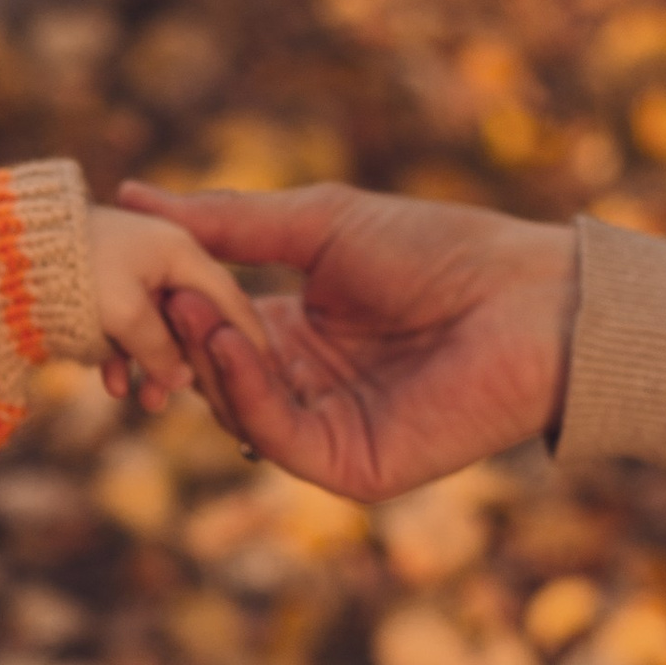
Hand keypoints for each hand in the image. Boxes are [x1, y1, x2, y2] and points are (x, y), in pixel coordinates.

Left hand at [87, 204, 269, 416]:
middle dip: (186, 364)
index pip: (230, 299)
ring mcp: (129, 269)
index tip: (268, 375)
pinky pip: (123, 327)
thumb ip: (160, 350)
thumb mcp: (126, 315)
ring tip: (142, 402)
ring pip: (154, 328)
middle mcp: (159, 255)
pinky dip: (119, 355)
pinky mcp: (101, 284)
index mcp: (178, 250)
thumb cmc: (73, 275)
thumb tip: (180, 382)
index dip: (248, 339)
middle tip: (183, 400)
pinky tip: (110, 384)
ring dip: (150, 366)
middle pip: (192, 318)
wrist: (4, 255)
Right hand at [116, 181, 574, 498]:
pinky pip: (275, 434)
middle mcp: (307, 389)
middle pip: (212, 373)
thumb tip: (132, 197)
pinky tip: (232, 341)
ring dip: (205, 355)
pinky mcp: (351, 467)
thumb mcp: (317, 226)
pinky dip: (244, 389)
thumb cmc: (443, 252)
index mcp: (299, 336)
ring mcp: (327, 432)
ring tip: (190, 304)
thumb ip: (228, 223)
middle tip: (149, 290)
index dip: (171, 302)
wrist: (533, 300)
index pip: (210, 329)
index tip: (132, 263)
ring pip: (234, 407)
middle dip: (177, 334)